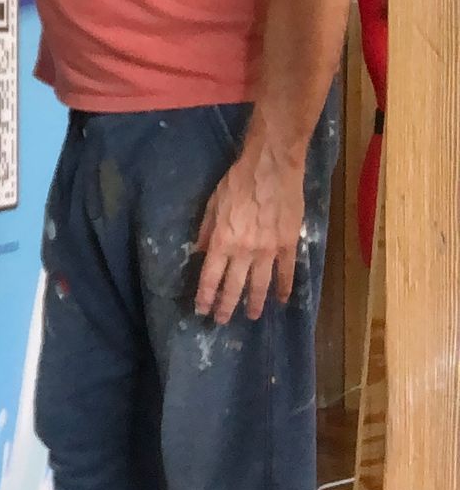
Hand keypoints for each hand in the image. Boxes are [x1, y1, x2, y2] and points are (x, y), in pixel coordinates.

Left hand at [194, 147, 306, 323]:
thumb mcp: (212, 205)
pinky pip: (286, 272)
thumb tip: (201, 253)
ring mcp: (268, 251)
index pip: (210, 278)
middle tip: (222, 320)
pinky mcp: (288, 245)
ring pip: (260, 285)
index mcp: (222, 242)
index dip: (205, 296)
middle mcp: (243, 252)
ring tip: (251, 316)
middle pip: (233, 287)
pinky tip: (282, 299)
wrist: (272, 168)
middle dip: (226, 306)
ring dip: (254, 303)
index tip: (201, 310)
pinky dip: (284, 288)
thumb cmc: (238, 182)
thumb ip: (207, 231)